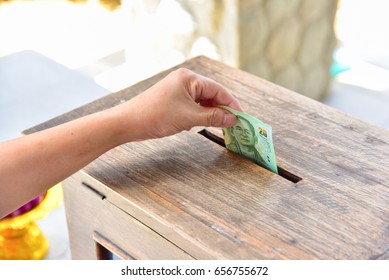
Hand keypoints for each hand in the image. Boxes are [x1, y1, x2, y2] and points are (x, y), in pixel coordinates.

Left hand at [117, 68, 242, 140]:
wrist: (128, 122)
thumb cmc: (156, 116)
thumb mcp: (190, 118)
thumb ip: (213, 117)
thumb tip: (232, 119)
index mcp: (189, 78)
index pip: (218, 89)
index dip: (231, 104)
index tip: (241, 117)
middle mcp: (184, 79)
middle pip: (211, 93)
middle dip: (221, 109)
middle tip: (232, 123)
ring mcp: (177, 88)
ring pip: (202, 100)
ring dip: (210, 112)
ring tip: (219, 125)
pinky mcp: (172, 98)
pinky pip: (192, 104)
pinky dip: (199, 114)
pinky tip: (201, 123)